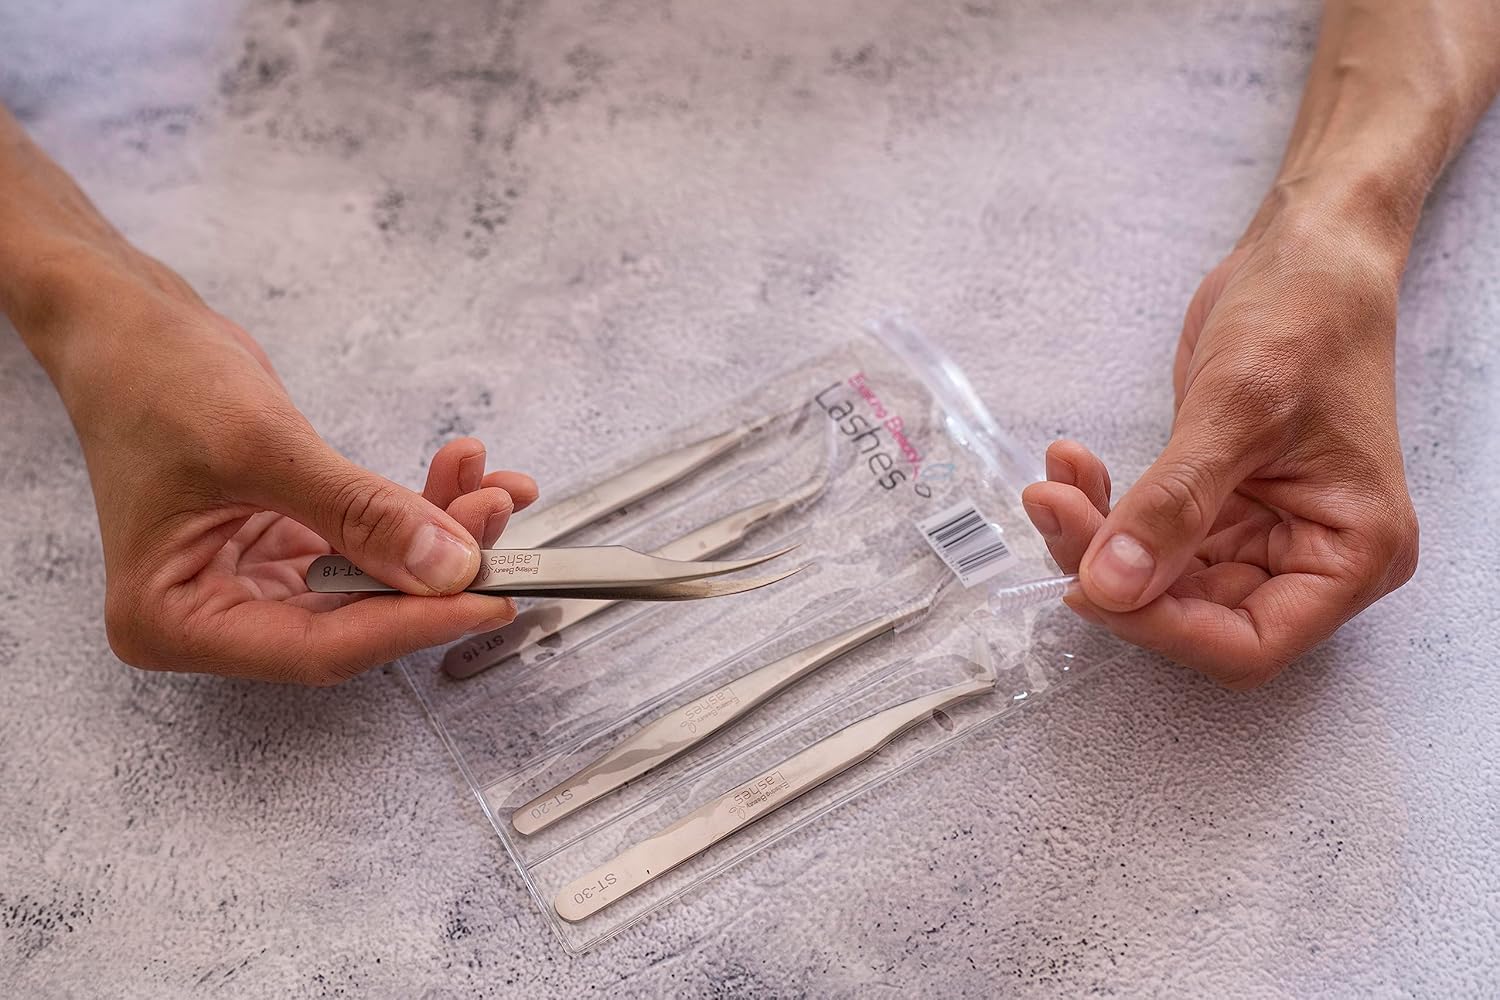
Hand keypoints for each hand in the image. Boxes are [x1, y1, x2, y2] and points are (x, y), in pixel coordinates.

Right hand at [32, 247, 536, 684]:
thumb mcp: (261, 445)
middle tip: (495, 522)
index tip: (488, 599)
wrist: (130, 325)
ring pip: (375, 581)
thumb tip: (448, 566)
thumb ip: (359, 512)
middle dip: (436, 573)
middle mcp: (215, 614)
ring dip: (442, 536)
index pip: (318, 648)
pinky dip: (420, 511)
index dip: (410, 625)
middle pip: (354, 620)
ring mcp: (257, 580)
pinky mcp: (292, 544)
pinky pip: (372, 542)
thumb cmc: (153, 379)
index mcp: (174, 619)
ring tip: (492, 487)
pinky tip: (465, 474)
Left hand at [1022, 205, 1418, 687]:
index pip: (1246, 644)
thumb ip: (1173, 505)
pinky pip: (1148, 537)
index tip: (1092, 584)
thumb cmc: (1307, 317)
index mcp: (1352, 555)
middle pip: (1192, 616)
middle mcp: (1310, 560)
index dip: (1161, 627)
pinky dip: (1104, 510)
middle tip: (1055, 512)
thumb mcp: (1237, 409)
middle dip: (1114, 574)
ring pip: (1158, 581)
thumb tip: (1111, 586)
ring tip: (1055, 485)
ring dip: (1096, 540)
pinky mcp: (1218, 508)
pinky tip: (1074, 468)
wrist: (1304, 257)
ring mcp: (1261, 536)